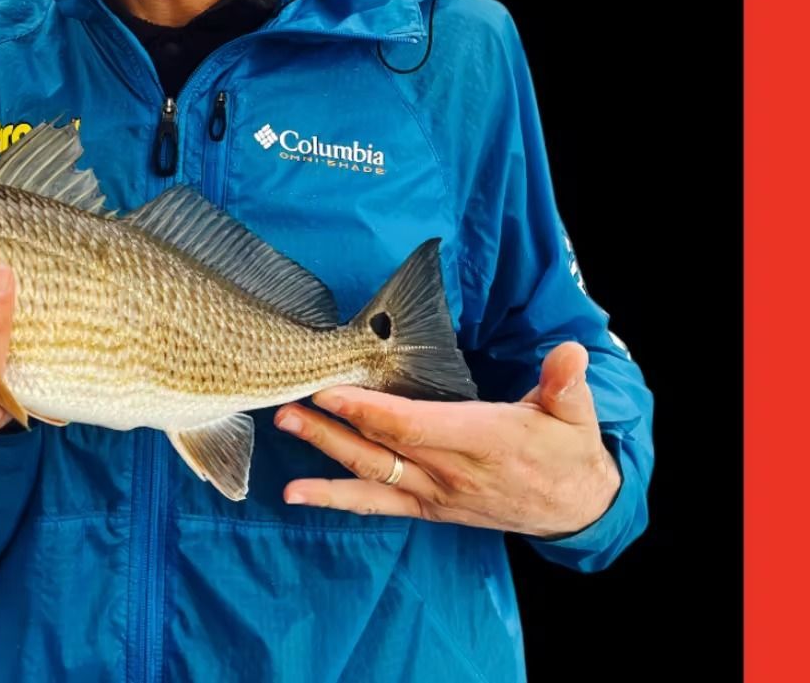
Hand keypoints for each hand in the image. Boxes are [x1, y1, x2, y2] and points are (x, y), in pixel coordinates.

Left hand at [275, 341, 621, 538]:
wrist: (576, 509)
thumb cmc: (567, 451)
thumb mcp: (574, 414)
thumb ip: (565, 383)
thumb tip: (570, 352)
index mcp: (482, 440)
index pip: (414, 426)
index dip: (370, 411)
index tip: (332, 391)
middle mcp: (450, 472)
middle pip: (380, 449)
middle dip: (330, 426)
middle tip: (287, 404)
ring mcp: (435, 493)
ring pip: (370, 475)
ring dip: (324, 451)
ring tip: (285, 428)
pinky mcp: (427, 507)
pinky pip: (375, 504)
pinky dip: (335, 499)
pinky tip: (296, 492)